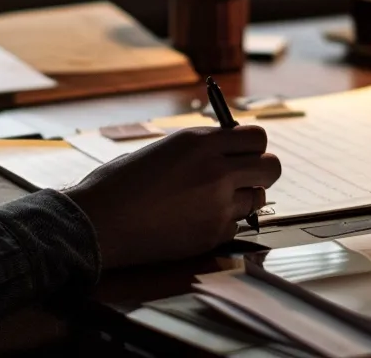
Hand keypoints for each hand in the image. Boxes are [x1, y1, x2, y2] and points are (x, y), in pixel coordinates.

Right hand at [63, 125, 280, 269]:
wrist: (98, 222)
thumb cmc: (119, 183)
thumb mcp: (163, 149)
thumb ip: (199, 149)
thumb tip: (227, 150)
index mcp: (200, 142)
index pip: (258, 137)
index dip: (253, 146)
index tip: (241, 154)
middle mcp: (216, 170)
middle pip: (272, 167)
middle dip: (260, 171)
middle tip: (241, 177)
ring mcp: (217, 205)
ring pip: (258, 199)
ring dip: (243, 199)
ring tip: (213, 201)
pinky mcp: (213, 234)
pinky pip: (235, 225)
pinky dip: (223, 223)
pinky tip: (196, 221)